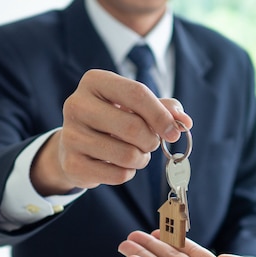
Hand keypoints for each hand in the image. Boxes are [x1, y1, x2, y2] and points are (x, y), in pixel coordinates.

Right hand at [31, 69, 192, 194]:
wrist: (75, 144)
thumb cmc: (111, 119)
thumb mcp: (134, 106)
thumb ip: (163, 109)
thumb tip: (184, 122)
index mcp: (94, 81)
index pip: (136, 94)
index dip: (161, 115)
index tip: (173, 131)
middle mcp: (76, 105)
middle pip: (133, 126)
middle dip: (151, 140)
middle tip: (150, 144)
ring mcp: (71, 136)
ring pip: (127, 154)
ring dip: (141, 159)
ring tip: (134, 154)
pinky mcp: (72, 164)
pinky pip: (118, 175)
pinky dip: (127, 173)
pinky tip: (118, 165)